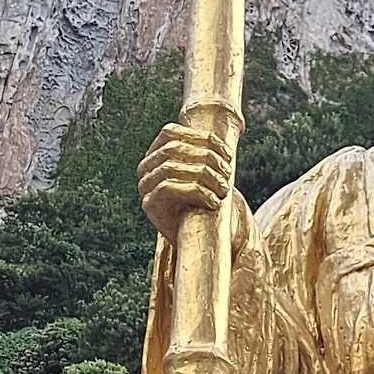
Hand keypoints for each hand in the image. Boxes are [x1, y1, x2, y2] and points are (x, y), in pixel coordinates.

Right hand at [138, 120, 238, 246]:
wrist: (190, 240)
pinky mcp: (149, 204)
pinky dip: (196, 192)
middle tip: (228, 174)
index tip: (228, 154)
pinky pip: (168, 188)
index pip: (170, 133)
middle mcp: (145, 167)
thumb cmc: (199, 203)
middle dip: (207, 158)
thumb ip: (203, 157)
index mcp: (155, 153)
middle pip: (173, 149)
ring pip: (170, 167)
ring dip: (204, 175)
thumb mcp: (201, 176)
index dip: (201, 138)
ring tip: (224, 189)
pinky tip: (213, 202)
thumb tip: (225, 144)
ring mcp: (144, 185)